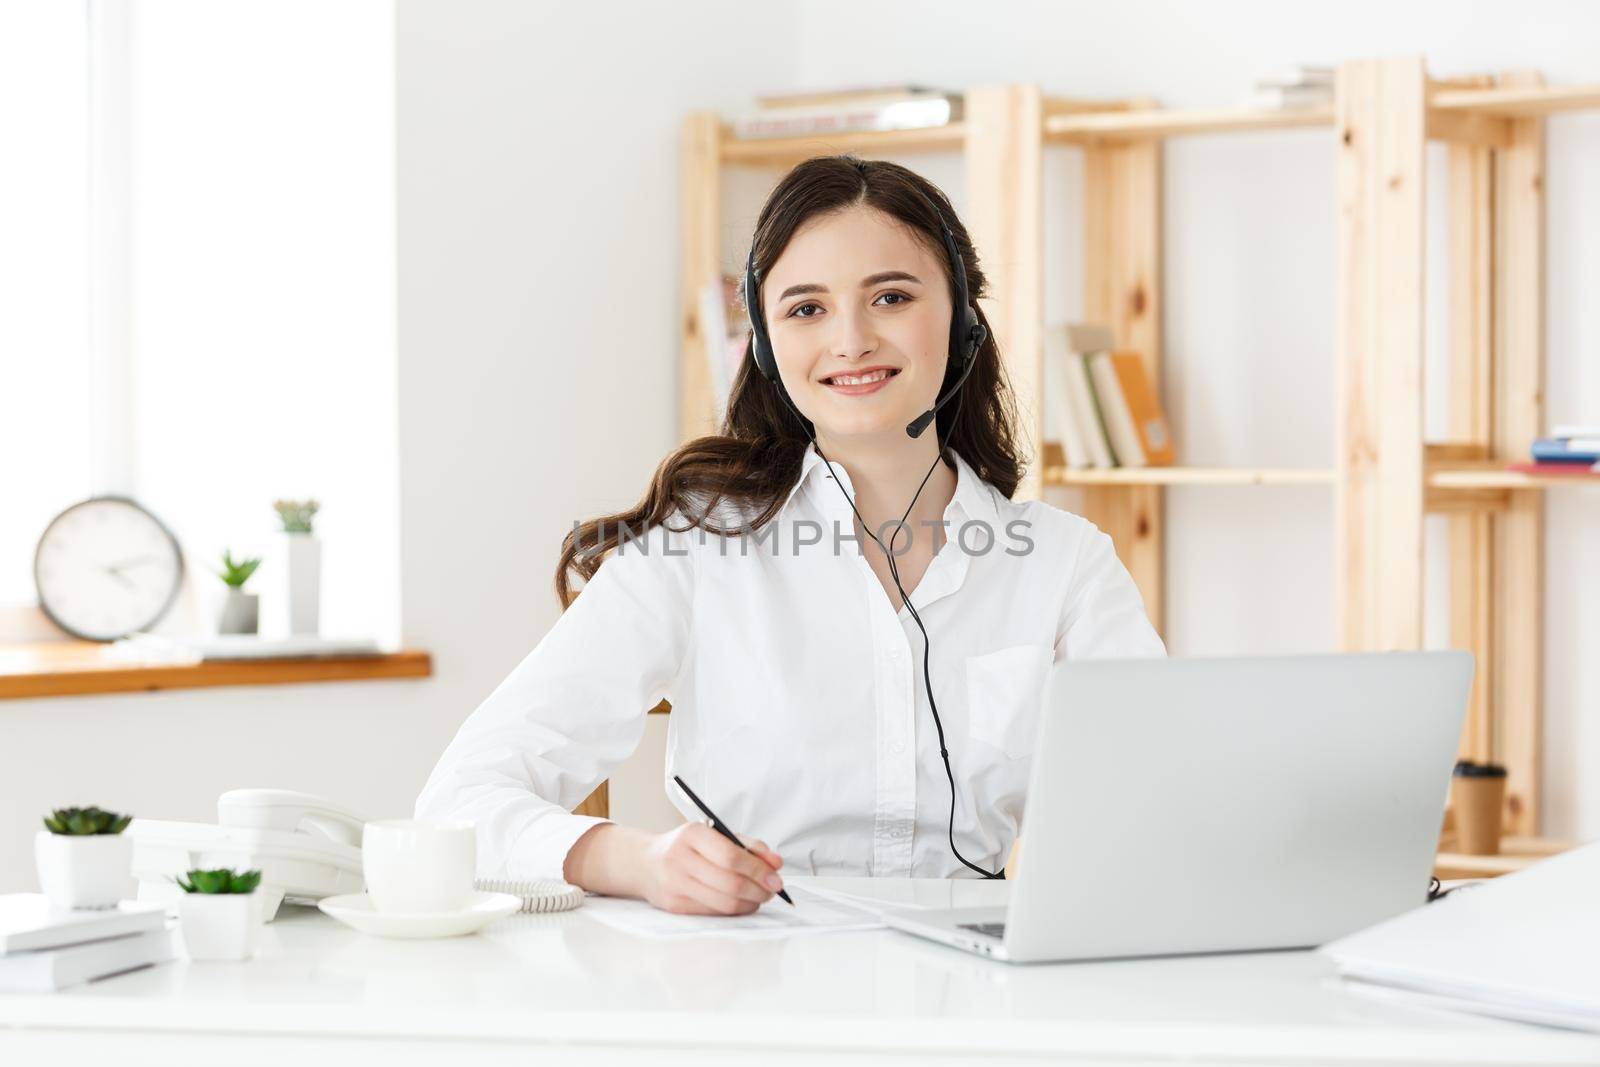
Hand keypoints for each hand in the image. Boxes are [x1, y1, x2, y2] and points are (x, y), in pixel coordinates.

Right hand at [638, 821, 784, 915]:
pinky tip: (742, 903)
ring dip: (750, 903)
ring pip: (724, 903)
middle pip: (731, 883)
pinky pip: (714, 913)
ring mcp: (675, 885)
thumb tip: (775, 863)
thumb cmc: (687, 846)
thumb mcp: (714, 834)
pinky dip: (735, 910)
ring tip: (760, 896)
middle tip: (772, 889)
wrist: (646, 862)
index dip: (759, 870)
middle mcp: (680, 859)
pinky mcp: (675, 906)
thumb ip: (747, 846)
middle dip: (759, 889)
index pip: (732, 857)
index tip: (776, 876)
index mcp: (692, 834)